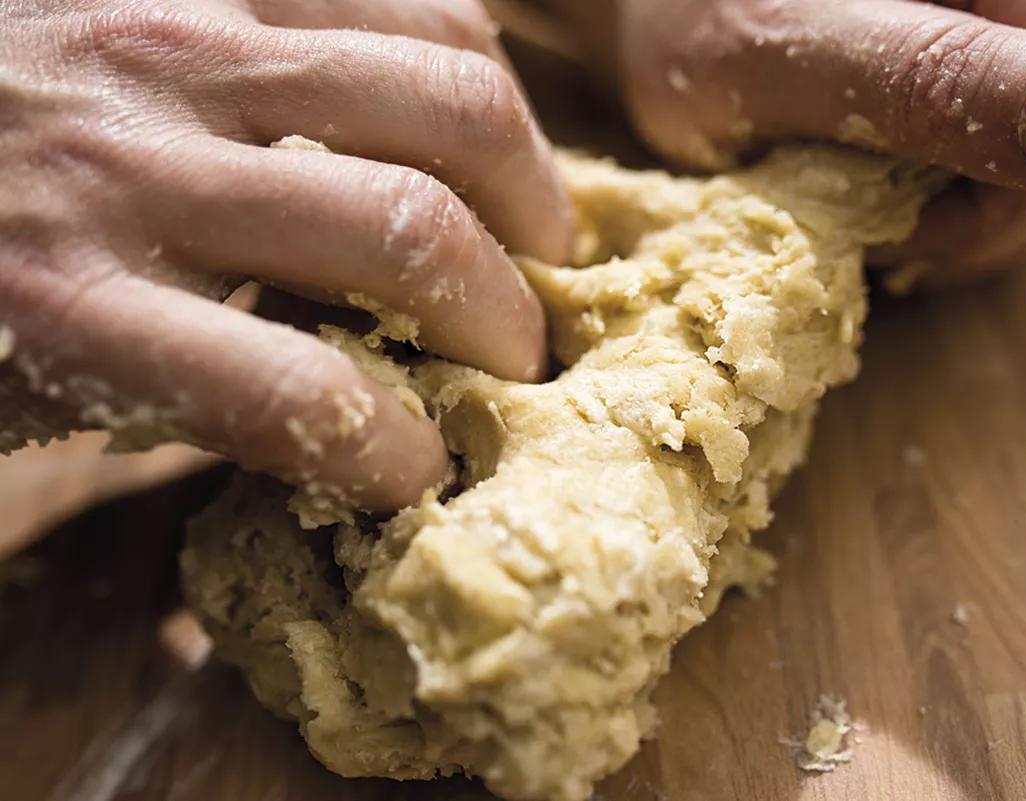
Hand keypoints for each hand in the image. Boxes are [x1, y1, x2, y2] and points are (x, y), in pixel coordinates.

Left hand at [0, 0, 571, 510]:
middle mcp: (136, 164)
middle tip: (516, 360)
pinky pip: (410, 1)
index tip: (423, 471)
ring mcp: (181, 41)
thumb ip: (184, 395)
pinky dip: (476, 74)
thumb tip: (364, 412)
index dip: (398, 456)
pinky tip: (474, 133)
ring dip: (531, 193)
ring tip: (539, 241)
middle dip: (505, 323)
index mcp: (67, 309)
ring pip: (447, 102)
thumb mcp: (31, 376)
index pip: (298, 399)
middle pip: (411, 234)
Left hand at [547, 0, 1025, 282]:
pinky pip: (1024, 162)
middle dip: (975, 225)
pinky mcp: (995, 67)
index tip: (877, 229)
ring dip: (971, 223)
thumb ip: (933, 83)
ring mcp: (1020, 34)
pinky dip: (963, 206)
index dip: (986, 215)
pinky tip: (894, 200)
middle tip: (864, 225)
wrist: (666, 6)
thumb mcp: (789, 59)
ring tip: (873, 212)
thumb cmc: (696, 23)